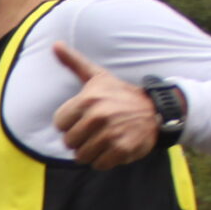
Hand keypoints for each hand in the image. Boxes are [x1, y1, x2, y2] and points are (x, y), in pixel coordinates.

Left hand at [51, 42, 161, 168]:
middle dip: (79, 139)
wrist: (155, 110)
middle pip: (69, 142)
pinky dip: (104, 160)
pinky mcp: (121, 150)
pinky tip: (112, 148)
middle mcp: (98, 117)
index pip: (59, 124)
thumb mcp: (97, 76)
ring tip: (102, 140)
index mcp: (88, 99)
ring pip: (82, 156)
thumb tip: (55, 45)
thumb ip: (74, 62)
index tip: (82, 119)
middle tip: (94, 131)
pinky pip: (99, 164)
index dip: (69, 124)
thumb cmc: (121, 94)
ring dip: (90, 152)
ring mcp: (110, 134)